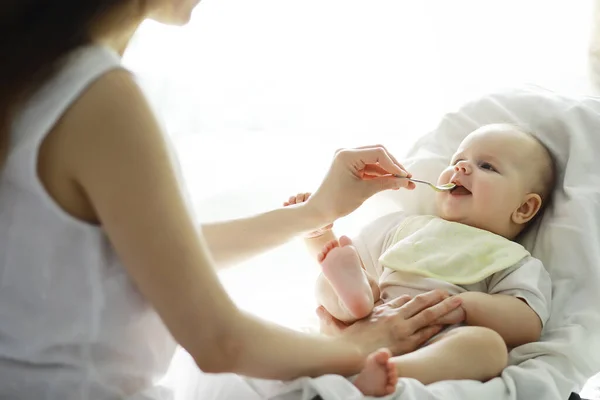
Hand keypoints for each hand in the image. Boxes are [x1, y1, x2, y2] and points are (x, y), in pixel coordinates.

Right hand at [283, 192, 332, 237]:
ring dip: (292, 200)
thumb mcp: (322, 227)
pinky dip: (285, 204)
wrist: (308, 231)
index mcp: (313, 202)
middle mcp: (304, 202)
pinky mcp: (289, 209)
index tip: (306, 202)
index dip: (307, 198)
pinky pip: (286, 203)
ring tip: (291, 205)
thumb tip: (330, 226)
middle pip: (300, 195)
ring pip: (292, 198)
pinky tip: (286, 206)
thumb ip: (327, 226)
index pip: (309, 195)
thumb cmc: (317, 228)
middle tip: (298, 204)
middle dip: (299, 199)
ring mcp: (296, 205)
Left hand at [306, 145, 415, 224]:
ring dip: (388, 172)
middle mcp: (347, 152)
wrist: (319, 211)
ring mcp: (348, 159)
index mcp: (347, 155)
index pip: (378, 153)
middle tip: (407, 179)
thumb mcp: (364, 192)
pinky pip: (369, 167)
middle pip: (378, 153)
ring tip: (404, 184)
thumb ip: (386, 183)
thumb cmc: (337, 202)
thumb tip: (405, 181)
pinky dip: (380, 175)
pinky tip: (392, 183)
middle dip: (393, 167)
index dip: (394, 165)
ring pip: (375, 161)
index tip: (405, 177)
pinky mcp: (349, 166)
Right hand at [316, 289, 462, 355]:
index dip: (411, 300)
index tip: (419, 298)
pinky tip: (449, 322)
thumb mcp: (334, 326)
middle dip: (434, 298)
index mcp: (379, 312)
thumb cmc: (343, 343)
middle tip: (448, 293)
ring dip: (443, 308)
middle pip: (418, 304)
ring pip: (428, 314)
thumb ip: (328, 317)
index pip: (399, 302)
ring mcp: (402, 328)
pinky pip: (427, 331)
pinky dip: (439, 325)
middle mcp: (393, 317)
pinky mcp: (407, 341)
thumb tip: (317, 308)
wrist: (350, 353)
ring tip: (457, 303)